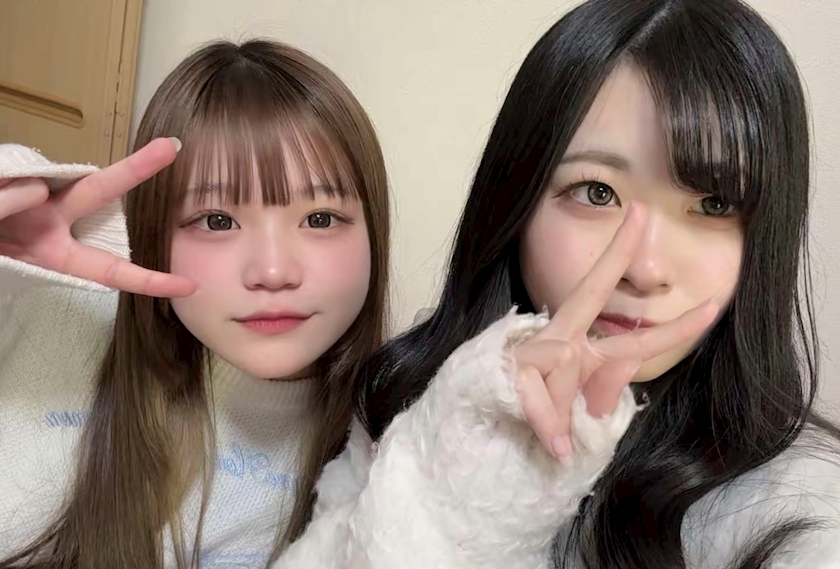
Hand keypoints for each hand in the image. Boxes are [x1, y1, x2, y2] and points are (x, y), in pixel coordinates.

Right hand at [0, 138, 194, 297]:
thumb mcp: (2, 254)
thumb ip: (11, 217)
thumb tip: (32, 189)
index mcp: (55, 254)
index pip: (111, 270)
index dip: (149, 281)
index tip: (188, 286)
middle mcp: (53, 221)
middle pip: (100, 190)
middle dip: (136, 169)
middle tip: (172, 147)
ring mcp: (35, 196)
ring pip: (43, 184)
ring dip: (4, 203)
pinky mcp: (16, 172)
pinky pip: (11, 183)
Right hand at [515, 202, 718, 457]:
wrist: (485, 434)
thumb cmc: (538, 422)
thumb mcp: (583, 415)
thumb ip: (606, 389)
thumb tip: (625, 355)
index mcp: (583, 353)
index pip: (633, 338)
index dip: (676, 328)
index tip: (715, 303)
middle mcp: (560, 340)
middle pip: (590, 291)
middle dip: (617, 252)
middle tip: (643, 212)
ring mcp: (533, 348)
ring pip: (567, 363)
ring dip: (563, 411)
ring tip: (554, 436)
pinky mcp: (510, 364)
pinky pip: (542, 395)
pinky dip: (550, 425)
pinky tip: (557, 447)